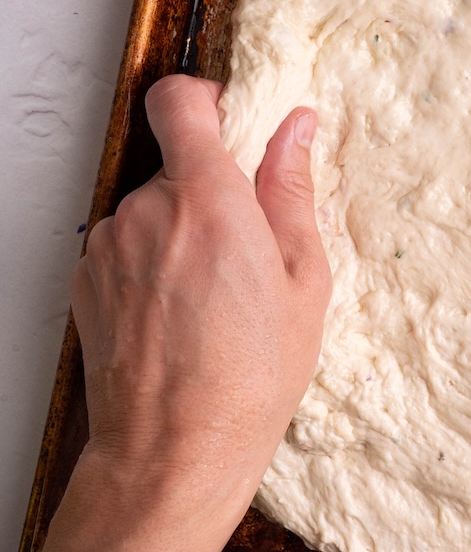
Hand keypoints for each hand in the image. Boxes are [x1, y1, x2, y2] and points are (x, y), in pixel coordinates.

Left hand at [67, 74, 330, 551]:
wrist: (174, 452)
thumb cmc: (250, 377)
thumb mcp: (304, 282)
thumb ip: (292, 191)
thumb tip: (295, 129)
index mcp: (208, 200)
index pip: (179, 101)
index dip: (204, 100)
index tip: (227, 121)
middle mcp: (145, 212)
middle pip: (172, 166)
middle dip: (207, 194)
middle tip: (246, 254)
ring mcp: (108, 246)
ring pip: (148, 211)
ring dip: (176, 234)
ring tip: (211, 299)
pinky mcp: (85, 281)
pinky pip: (124, 249)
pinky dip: (149, 268)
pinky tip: (179, 318)